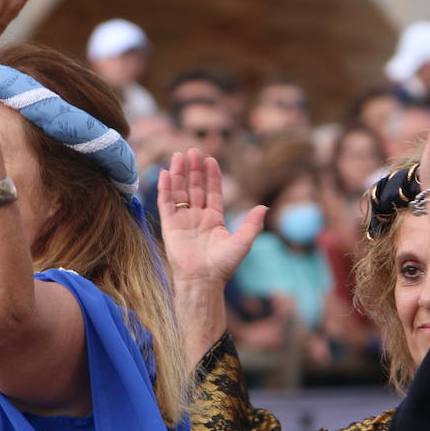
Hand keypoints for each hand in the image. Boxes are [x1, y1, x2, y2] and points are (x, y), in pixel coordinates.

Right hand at [157, 148, 265, 288]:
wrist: (202, 280)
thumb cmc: (223, 265)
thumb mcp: (243, 242)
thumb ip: (252, 224)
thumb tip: (264, 207)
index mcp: (214, 220)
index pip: (213, 192)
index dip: (212, 176)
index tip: (211, 159)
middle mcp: (197, 217)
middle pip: (195, 187)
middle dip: (195, 169)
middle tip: (194, 150)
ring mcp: (183, 220)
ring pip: (180, 191)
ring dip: (179, 174)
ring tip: (180, 155)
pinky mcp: (169, 225)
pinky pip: (165, 203)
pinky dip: (165, 188)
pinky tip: (166, 173)